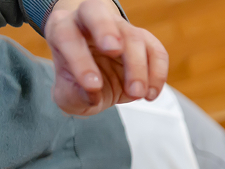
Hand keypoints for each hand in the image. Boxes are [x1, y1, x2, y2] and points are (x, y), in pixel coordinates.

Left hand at [43, 0, 168, 115]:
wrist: (99, 77)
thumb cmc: (78, 82)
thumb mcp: (69, 95)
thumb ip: (74, 96)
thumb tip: (92, 94)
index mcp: (62, 29)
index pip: (66, 36)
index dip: (80, 60)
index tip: (93, 86)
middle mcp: (89, 21)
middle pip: (95, 11)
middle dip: (105, 29)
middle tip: (114, 50)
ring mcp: (119, 28)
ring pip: (133, 36)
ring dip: (138, 67)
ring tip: (136, 93)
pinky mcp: (144, 40)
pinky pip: (156, 51)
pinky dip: (157, 74)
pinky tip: (150, 94)